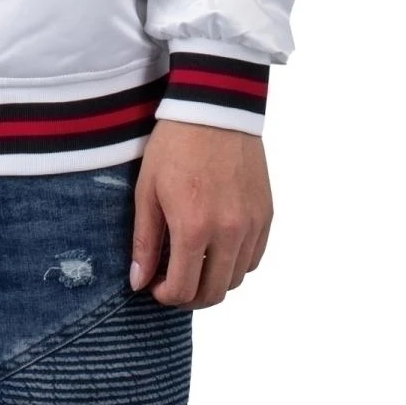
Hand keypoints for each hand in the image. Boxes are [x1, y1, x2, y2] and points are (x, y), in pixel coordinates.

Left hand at [129, 119, 272, 308]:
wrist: (213, 108)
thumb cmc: (174, 145)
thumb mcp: (147, 190)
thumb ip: (145, 241)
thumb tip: (139, 281)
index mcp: (194, 227)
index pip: (184, 289)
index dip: (165, 296)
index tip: (154, 286)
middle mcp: (229, 232)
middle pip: (214, 293)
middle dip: (189, 296)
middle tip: (172, 282)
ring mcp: (252, 224)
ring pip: (237, 279)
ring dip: (213, 281)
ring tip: (193, 263)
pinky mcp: (266, 214)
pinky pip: (254, 258)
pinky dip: (236, 263)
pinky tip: (217, 248)